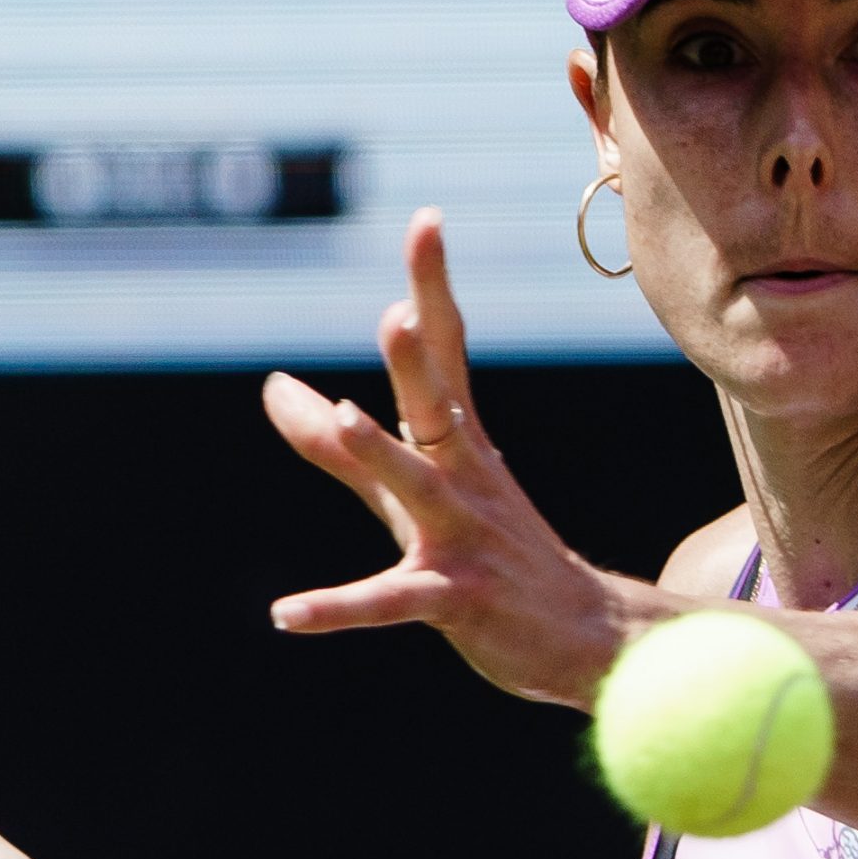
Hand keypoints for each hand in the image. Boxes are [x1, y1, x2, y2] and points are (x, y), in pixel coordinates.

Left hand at [264, 209, 650, 707]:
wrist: (588, 638)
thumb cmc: (489, 554)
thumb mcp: (405, 493)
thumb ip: (334, 445)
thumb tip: (269, 387)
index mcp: (458, 443)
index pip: (446, 353)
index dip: (432, 288)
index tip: (427, 220)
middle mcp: (465, 477)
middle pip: (437, 407)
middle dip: (417, 360)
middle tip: (395, 313)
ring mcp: (464, 537)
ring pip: (421, 488)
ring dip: (384, 452)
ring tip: (345, 415)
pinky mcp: (457, 599)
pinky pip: (391, 602)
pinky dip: (337, 608)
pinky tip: (285, 613)